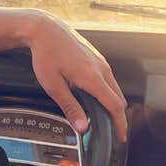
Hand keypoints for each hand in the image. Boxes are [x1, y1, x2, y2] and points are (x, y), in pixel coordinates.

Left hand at [26, 12, 127, 141]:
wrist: (45, 29)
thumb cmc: (46, 53)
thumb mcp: (53, 86)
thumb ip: (70, 107)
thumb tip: (82, 126)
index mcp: (93, 77)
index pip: (115, 106)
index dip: (120, 124)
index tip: (121, 137)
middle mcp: (101, 68)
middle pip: (119, 98)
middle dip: (118, 117)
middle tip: (114, 132)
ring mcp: (100, 61)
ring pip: (115, 88)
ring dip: (113, 104)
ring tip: (104, 117)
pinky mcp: (96, 58)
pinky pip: (108, 78)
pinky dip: (108, 92)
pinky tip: (96, 98)